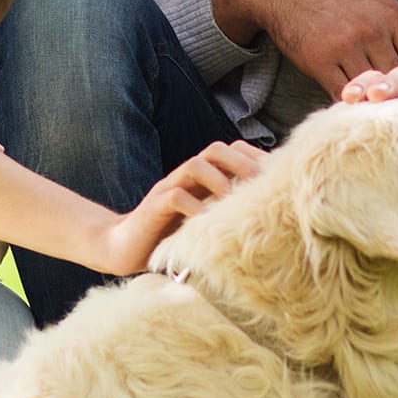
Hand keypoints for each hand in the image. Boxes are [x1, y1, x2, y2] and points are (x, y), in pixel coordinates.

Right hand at [94, 142, 266, 276]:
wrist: (121, 247)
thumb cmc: (167, 238)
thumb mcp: (201, 222)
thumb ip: (223, 213)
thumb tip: (266, 219)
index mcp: (199, 179)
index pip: (230, 152)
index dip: (254, 158)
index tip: (276, 177)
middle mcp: (184, 178)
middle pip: (216, 150)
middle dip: (242, 162)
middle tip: (261, 186)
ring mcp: (167, 189)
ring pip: (195, 165)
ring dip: (220, 180)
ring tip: (235, 202)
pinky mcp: (154, 208)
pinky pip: (175, 196)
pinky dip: (194, 206)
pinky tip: (207, 223)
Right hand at [214, 0, 397, 98]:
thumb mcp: (376, 2)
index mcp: (392, 15)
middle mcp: (372, 30)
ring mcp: (344, 46)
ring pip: (373, 90)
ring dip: (377, 105)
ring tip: (380, 115)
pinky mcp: (318, 61)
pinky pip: (343, 94)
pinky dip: (351, 104)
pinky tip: (354, 107)